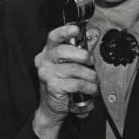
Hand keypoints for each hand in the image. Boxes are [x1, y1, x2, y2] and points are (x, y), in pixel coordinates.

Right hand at [32, 24, 97, 138]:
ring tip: (94, 82)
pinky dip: (89, 87)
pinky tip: (91, 90)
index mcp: (47, 53)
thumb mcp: (69, 65)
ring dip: (90, 76)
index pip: (53, 37)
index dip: (65, 32)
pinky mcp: (53, 86)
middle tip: (92, 62)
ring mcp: (46, 74)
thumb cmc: (61, 85)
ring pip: (75, 69)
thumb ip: (80, 50)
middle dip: (84, 56)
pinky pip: (77, 83)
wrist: (51, 108)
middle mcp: (44, 61)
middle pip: (65, 50)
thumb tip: (92, 35)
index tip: (76, 30)